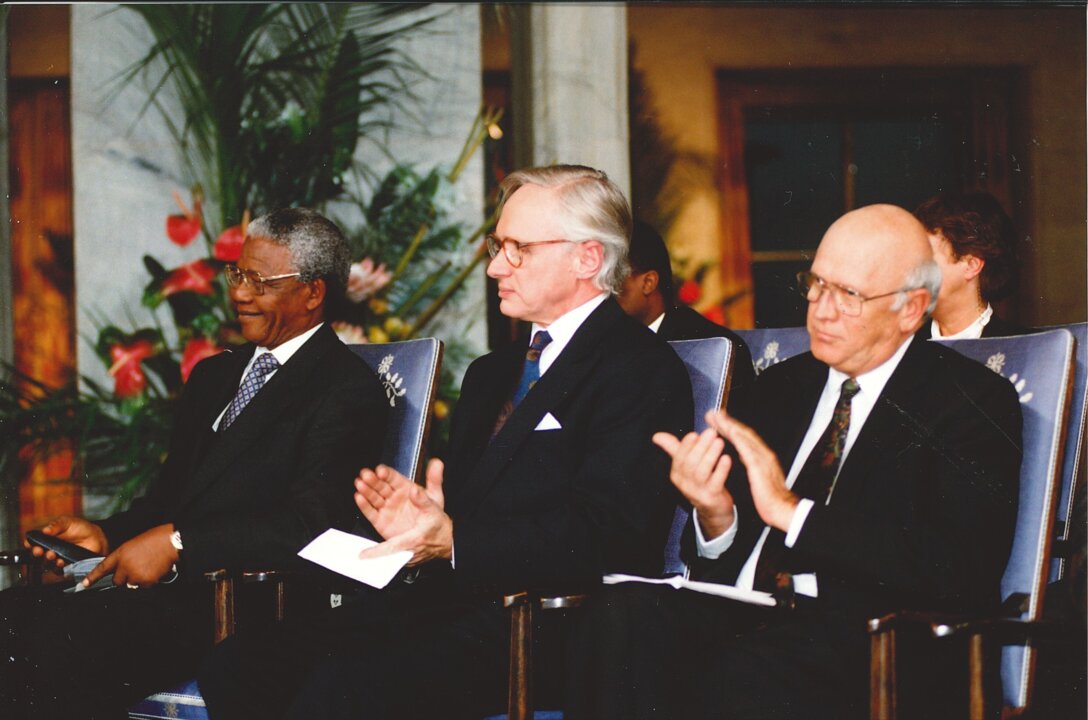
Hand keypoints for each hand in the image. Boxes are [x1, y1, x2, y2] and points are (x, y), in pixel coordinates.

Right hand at [26, 516, 108, 568]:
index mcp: (46, 538)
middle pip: (37, 555)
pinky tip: (61, 562)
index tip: (31, 544)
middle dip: (37, 553)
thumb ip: (56, 525)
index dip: (29, 544)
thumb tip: (45, 530)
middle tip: (40, 551)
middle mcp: (49, 549)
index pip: (33, 543)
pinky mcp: (66, 566)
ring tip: (53, 555)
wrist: (95, 536)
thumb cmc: (79, 527)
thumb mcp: (67, 522)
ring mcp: (57, 558)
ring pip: (46, 564)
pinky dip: (58, 568)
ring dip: (47, 561)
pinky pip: (59, 570)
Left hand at [82, 523, 178, 588]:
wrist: (170, 542)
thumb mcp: (133, 544)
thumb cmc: (154, 539)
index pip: (102, 568)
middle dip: (124, 578)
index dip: (92, 577)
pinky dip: (148, 581)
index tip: (84, 585)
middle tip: (136, 568)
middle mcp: (125, 565)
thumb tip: (122, 570)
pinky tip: (154, 570)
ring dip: (137, 580)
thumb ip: (124, 557)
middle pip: (117, 581)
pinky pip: (144, 586)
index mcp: (120, 554)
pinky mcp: (145, 581)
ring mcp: (134, 574)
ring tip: (148, 567)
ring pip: (131, 585)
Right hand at [355, 459, 452, 565]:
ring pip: (373, 497)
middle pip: (380, 485)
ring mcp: (387, 508)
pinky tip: (359, 497)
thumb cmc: (433, 516)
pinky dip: (364, 505)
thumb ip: (434, 480)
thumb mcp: (436, 497)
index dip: (386, 473)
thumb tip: (435, 466)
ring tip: (359, 483)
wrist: (432, 538)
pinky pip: (370, 512)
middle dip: (372, 480)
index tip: (380, 470)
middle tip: (366, 474)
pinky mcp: (381, 521)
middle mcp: (394, 497)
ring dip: (366, 490)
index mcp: (406, 488)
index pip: (393, 478)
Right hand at [652, 426, 735, 539]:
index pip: (678, 458)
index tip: (695, 434)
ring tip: (719, 442)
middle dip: (700, 446)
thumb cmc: (700, 482)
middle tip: (711, 432)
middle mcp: (684, 484)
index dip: (686, 445)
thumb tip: (657, 436)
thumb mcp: (685, 466)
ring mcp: (697, 492)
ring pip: (702, 472)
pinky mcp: (711, 498)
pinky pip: (715, 482)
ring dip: (711, 455)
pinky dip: (721, 469)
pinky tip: (726, 458)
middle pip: (690, 463)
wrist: (713, 509)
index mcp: (676, 474)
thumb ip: (673, 449)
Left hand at [706, 410, 797, 530]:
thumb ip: (752, 465)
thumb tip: (743, 456)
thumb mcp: (758, 477)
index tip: (718, 420)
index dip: (731, 428)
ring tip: (718, 418)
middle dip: (728, 422)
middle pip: (744, 433)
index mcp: (762, 457)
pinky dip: (740, 440)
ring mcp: (763, 459)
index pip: (744, 438)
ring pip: (746, 438)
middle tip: (713, 413)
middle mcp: (764, 454)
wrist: (782, 510)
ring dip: (731, 426)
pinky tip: (731, 432)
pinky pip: (749, 450)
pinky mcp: (760, 468)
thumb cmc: (770, 498)